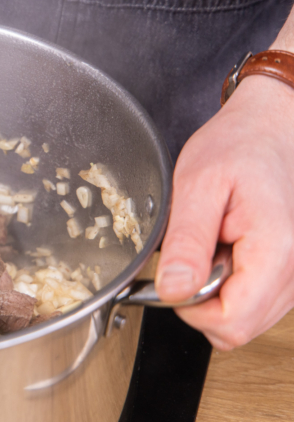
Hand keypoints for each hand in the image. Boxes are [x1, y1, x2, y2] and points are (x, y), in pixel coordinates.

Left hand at [156, 73, 293, 350]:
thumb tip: (173, 291)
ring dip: (217, 292)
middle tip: (192, 254)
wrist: (268, 127)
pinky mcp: (290, 271)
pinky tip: (225, 249)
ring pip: (248, 318)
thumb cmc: (236, 146)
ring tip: (211, 244)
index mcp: (275, 249)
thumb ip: (186, 243)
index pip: (231, 322)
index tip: (175, 277)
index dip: (190, 309)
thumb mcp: (196, 185)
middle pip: (240, 328)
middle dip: (202, 302)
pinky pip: (257, 301)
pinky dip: (232, 284)